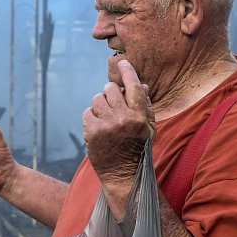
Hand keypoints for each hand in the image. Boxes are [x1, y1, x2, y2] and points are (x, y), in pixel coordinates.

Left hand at [83, 58, 154, 180]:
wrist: (122, 174)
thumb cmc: (137, 149)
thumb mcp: (148, 128)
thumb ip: (146, 106)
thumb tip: (141, 84)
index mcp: (140, 116)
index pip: (134, 86)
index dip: (128, 71)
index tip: (123, 63)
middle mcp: (123, 118)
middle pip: (110, 88)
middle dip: (110, 92)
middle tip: (112, 103)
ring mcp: (106, 125)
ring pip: (97, 98)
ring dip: (100, 104)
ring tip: (105, 117)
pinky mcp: (92, 132)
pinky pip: (87, 112)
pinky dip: (91, 117)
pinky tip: (98, 126)